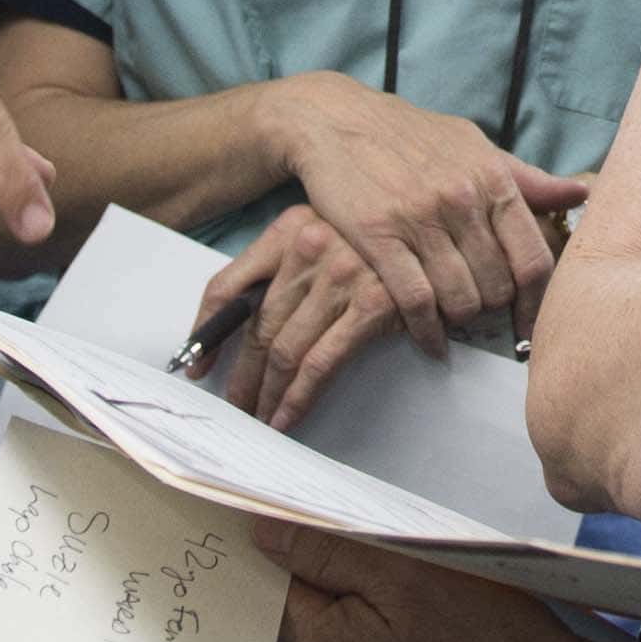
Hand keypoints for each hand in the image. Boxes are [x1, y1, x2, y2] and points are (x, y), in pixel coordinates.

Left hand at [200, 205, 418, 429]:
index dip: (205, 332)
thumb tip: (237, 325)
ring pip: (285, 350)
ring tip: (261, 416)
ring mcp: (342, 275)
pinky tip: (288, 416)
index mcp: (289, 228)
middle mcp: (310, 247)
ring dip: (267, 393)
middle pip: (257, 326)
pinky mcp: (373, 304)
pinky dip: (299, 397)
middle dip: (242, 376)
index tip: (197, 365)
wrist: (442, 225)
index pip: (227, 286)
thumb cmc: (381, 239)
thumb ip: (286, 268)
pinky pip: (321, 364)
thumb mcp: (325, 233)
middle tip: (236, 404)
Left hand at [257, 523, 640, 641]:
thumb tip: (262, 534)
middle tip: (400, 556)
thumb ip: (328, 552)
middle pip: (313, 619)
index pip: (276, 582)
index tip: (322, 520)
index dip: (295, 545)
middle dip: (345, 583)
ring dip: (375, 624)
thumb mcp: (409, 574)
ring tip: (434, 607)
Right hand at [264, 78, 586, 355]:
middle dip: (494, 311)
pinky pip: (415, 302)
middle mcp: (461, 200)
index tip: (530, 323)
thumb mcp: (476, 146)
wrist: (338, 120)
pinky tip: (430, 342)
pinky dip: (426, 333)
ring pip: (459, 299)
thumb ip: (527, 179)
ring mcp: (418, 220)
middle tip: (484, 318)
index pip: (533, 259)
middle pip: (498, 287)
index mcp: (492, 179)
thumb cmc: (414, 136)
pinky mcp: (378, 237)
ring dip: (460, 321)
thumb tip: (581, 194)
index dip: (537, 302)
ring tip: (454, 321)